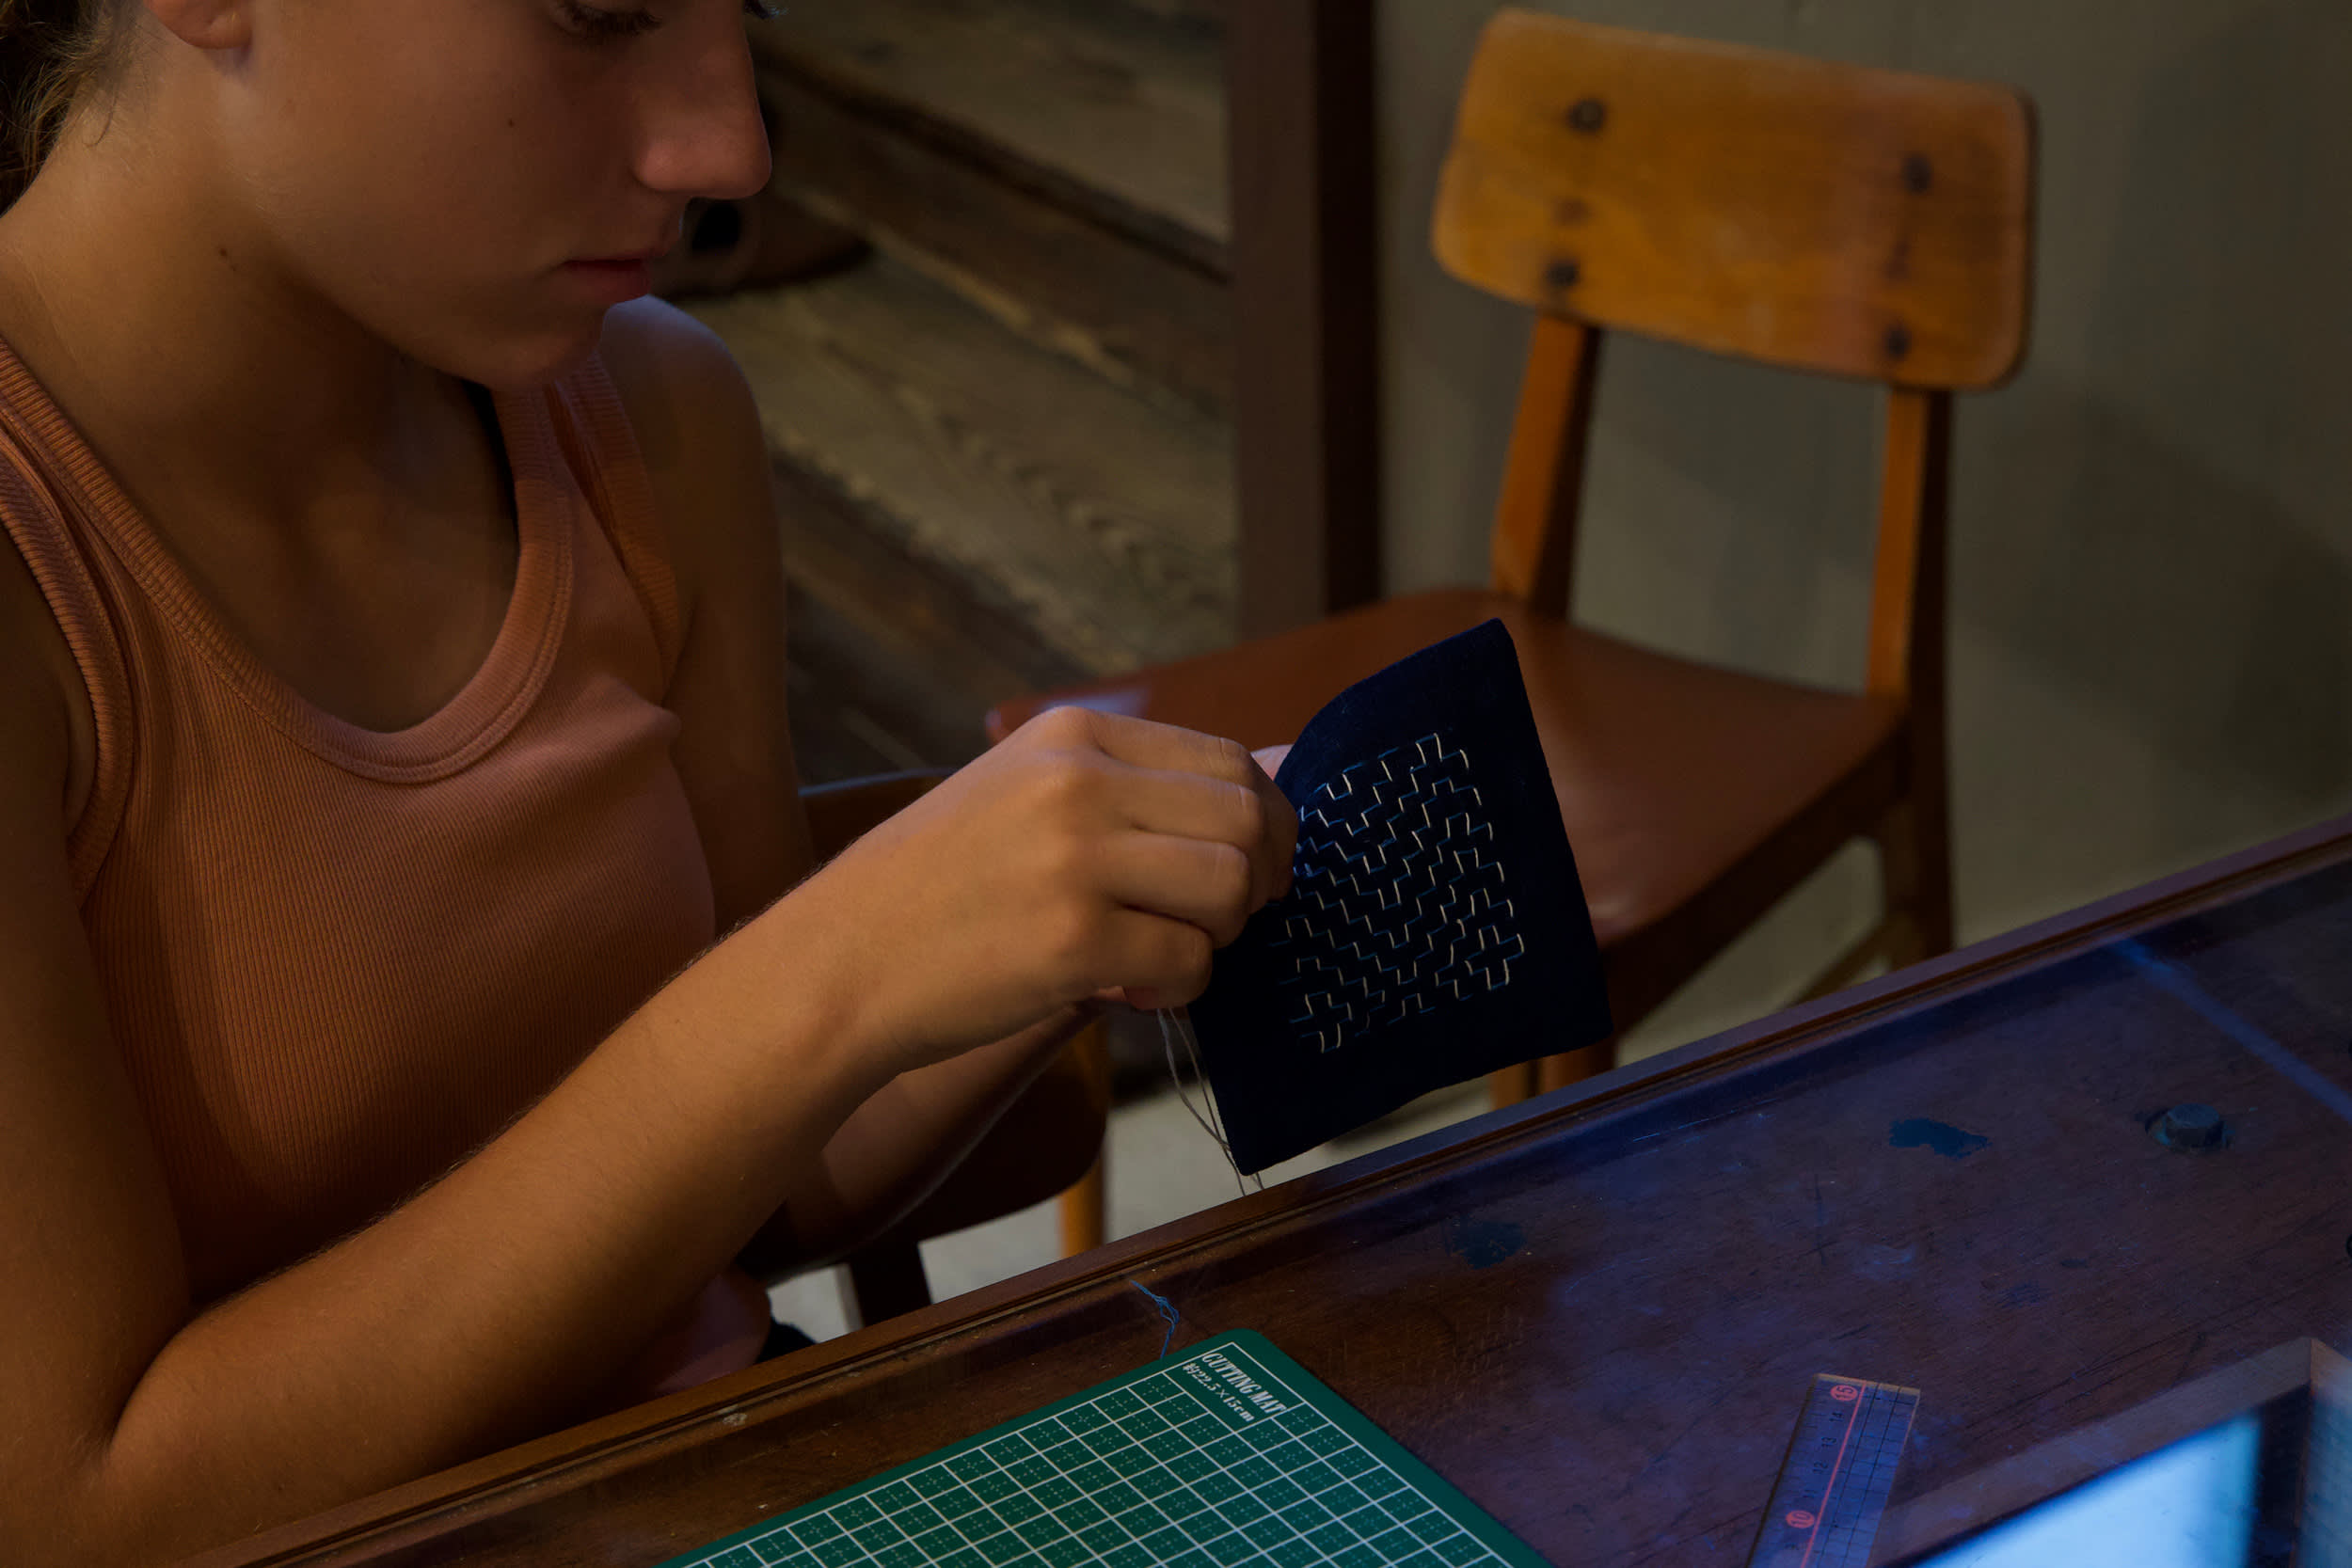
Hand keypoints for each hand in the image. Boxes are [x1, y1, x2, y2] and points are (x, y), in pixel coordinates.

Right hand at [798, 707, 1297, 1071]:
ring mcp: (1076, 858)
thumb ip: (1130, 791)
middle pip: (1246, 819)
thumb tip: (1268, 791)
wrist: (835, 964)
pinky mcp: (1073, 939)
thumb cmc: (938, 890)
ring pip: (1232, 886)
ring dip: (1219, 935)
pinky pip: (1190, 961)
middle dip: (1257, 882)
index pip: (1227, 759)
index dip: (1262, 824)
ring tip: (1165, 954)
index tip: (1249, 870)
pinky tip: (1131, 990)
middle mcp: (1078, 780)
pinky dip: (1180, 989)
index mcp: (1072, 735)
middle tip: (1218, 924)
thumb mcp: (1024, 796)